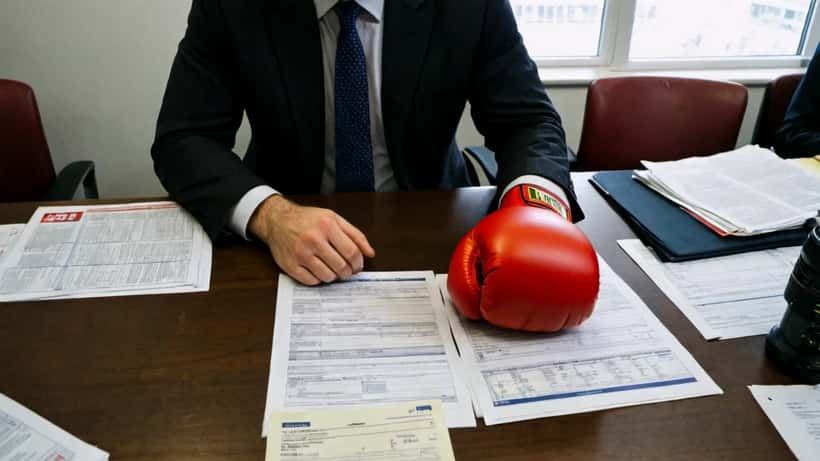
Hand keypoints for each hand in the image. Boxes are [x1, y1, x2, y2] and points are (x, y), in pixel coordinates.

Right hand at [249, 195, 374, 284]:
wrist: (277, 220)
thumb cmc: (307, 219)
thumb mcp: (334, 218)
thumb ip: (355, 235)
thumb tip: (370, 253)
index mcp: (327, 226)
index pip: (352, 252)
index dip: (359, 263)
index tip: (358, 266)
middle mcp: (313, 239)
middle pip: (341, 266)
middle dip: (348, 272)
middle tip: (347, 271)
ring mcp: (300, 253)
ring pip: (328, 276)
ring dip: (334, 276)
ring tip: (332, 269)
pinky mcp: (290, 265)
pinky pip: (312, 281)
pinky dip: (318, 279)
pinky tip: (318, 270)